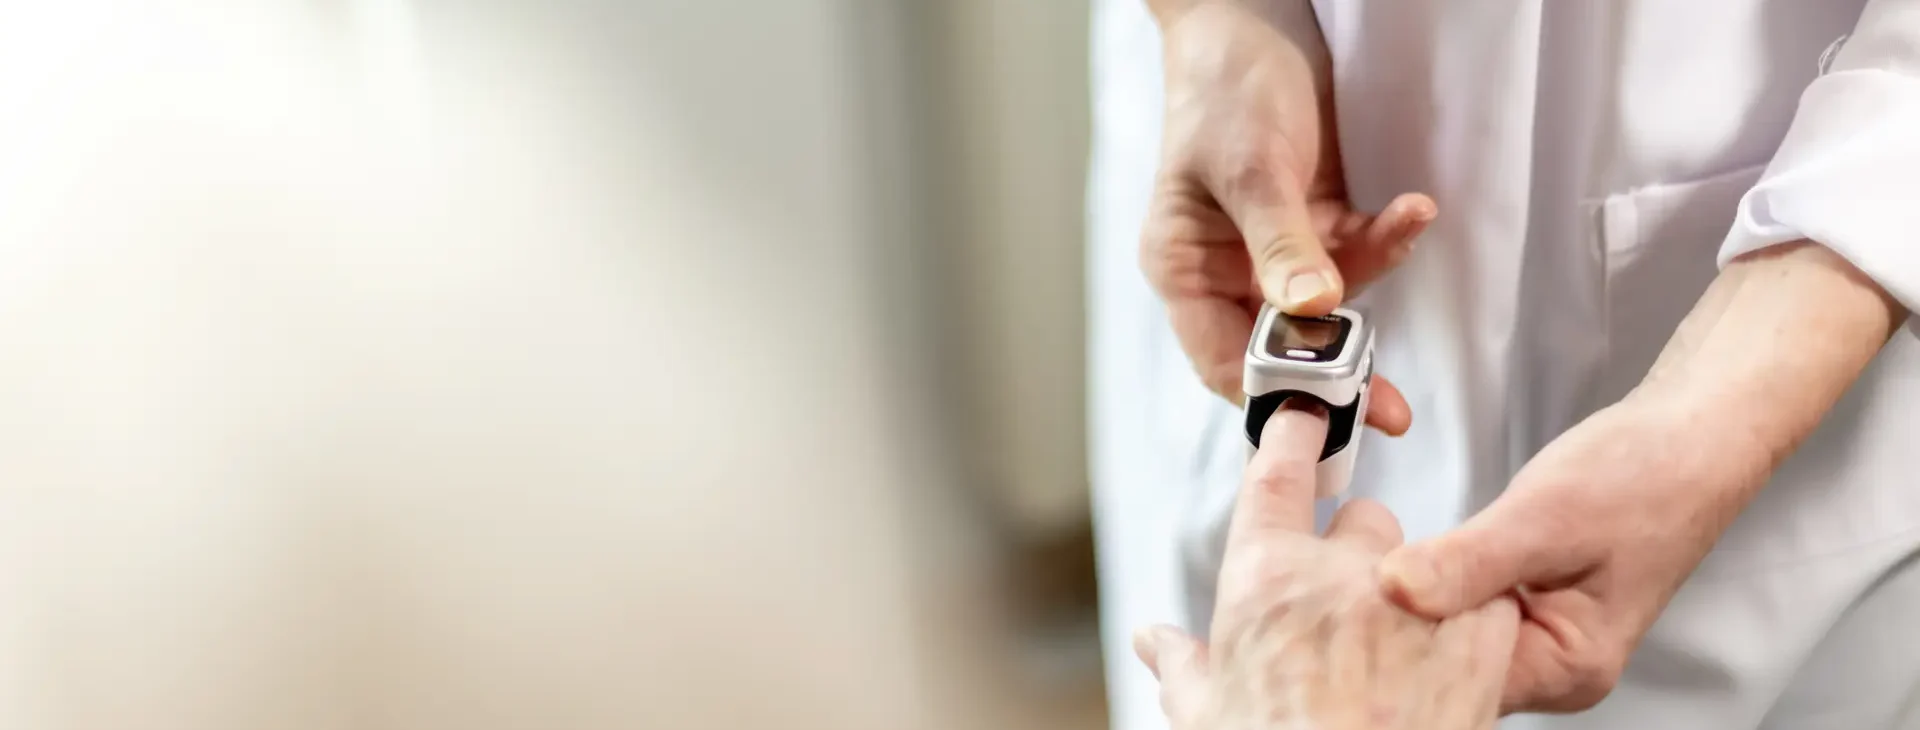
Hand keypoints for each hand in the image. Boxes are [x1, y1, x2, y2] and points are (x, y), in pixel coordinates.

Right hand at [1135, 404, 1518, 729]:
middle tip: (1354, 618)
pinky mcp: (1479, 632)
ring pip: (1428, 560)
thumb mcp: (1207, 713)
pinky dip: (1474, 627)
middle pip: (1365, 521)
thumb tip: (1156, 645)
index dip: (1289, 437)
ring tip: (1407, 659)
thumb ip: (1183, 666)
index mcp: (1266, 580)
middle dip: (1362, 556)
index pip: (1277, 476)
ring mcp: (1415, 599)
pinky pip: (1484, 601)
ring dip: (1422, 593)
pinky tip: (1453, 670)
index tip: (1299, 419)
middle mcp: (1341, 574)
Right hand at [1142, 1, 1432, 425]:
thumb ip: (1281, 244)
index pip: (1225, 359)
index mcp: (1184, 268)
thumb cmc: (1223, 90)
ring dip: (1374, 281)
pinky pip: (1357, 258)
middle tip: (1390, 405)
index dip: (1277, 390)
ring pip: (1328, 309)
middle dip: (1338, 367)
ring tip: (1409, 222)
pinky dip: (1388, 238)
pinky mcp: (1315, 227)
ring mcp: (1272, 253)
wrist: (1252, 20)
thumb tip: (1311, 313)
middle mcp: (1224, 272)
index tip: (1331, 404)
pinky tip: (1412, 206)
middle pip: (1281, 349)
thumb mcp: (1251, 169)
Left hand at [1376, 400, 1756, 711]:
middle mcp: (1550, 668)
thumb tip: (1395, 590)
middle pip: (1445, 667)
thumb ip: (1469, 561)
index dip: (1401, 640)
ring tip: (1374, 560)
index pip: (1457, 683)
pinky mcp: (1522, 604)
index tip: (1356, 594)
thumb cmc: (1640, 476)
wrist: (1686, 438)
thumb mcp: (1544, 516)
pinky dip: (1434, 582)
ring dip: (1414, 598)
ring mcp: (1536, 638)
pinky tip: (1411, 556)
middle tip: (1353, 572)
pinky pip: (1459, 608)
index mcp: (1565, 669)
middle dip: (1400, 621)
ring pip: (1445, 636)